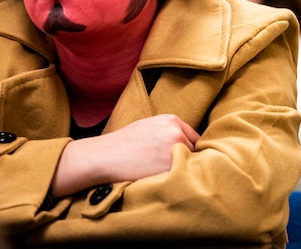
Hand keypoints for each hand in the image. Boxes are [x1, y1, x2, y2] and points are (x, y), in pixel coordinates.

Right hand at [52, 114, 199, 195]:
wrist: (104, 156)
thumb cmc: (122, 143)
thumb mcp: (148, 126)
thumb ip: (168, 131)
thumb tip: (186, 145)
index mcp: (172, 120)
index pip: (194, 138)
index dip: (188, 150)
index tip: (180, 159)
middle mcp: (176, 132)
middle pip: (195, 152)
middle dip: (187, 161)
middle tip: (172, 169)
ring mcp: (174, 150)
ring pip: (191, 165)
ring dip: (184, 171)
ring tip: (166, 175)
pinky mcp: (169, 167)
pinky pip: (183, 177)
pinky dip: (177, 181)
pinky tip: (163, 181)